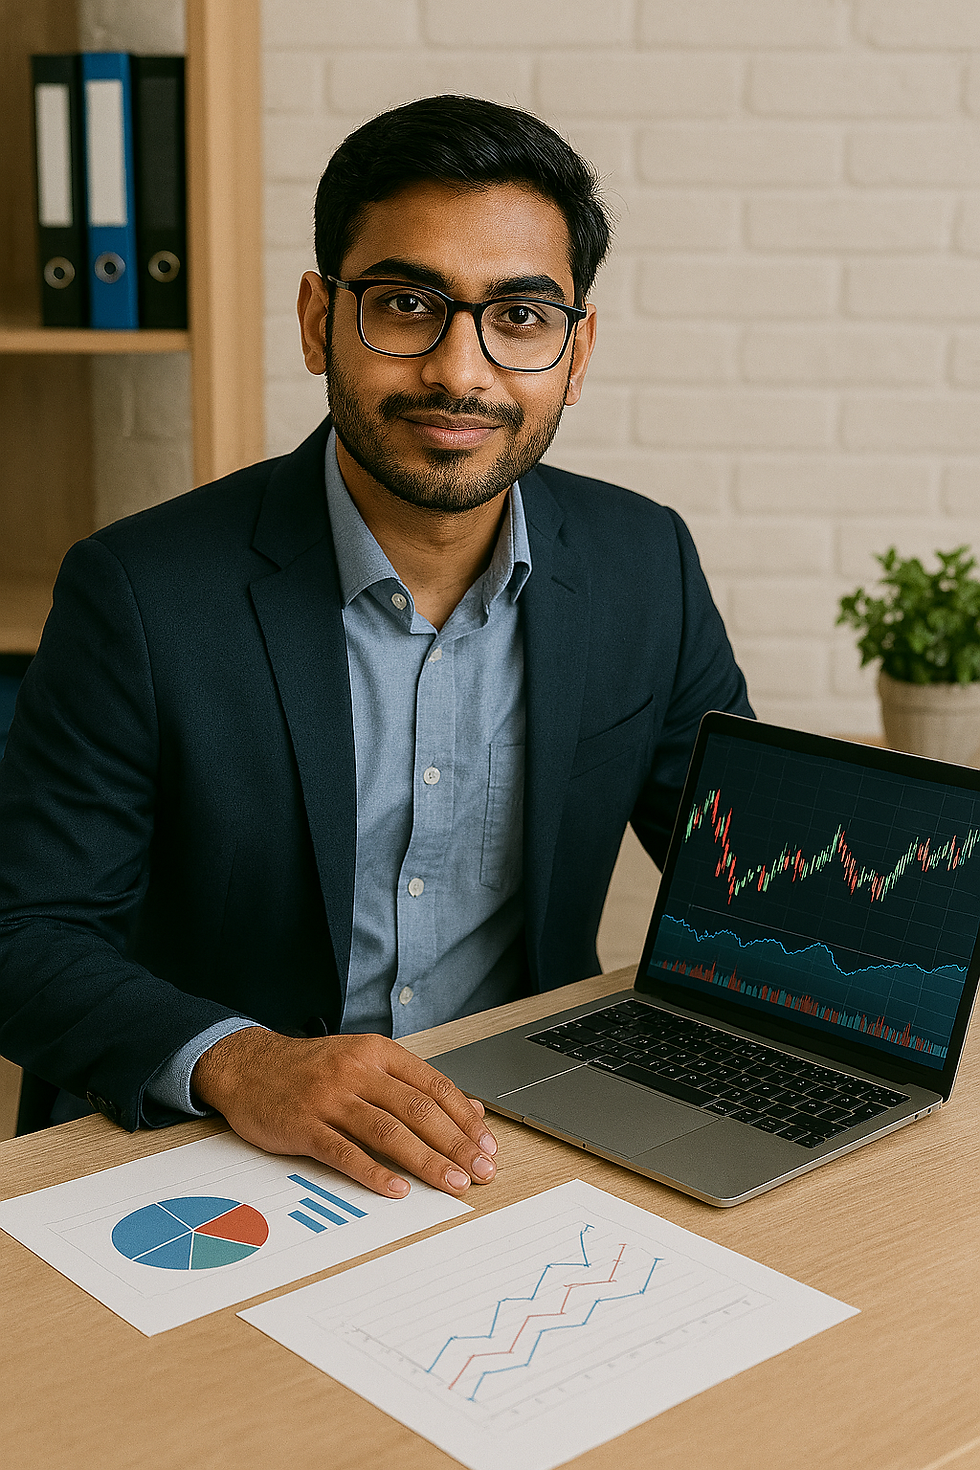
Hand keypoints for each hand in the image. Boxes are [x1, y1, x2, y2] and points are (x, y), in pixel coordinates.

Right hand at [191, 1028, 496, 1198]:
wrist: (247, 1066)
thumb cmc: (312, 1069)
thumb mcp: (364, 1062)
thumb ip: (413, 1084)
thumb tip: (468, 1109)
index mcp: (377, 1053)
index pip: (434, 1086)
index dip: (465, 1119)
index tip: (487, 1146)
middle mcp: (357, 1071)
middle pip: (418, 1110)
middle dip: (456, 1144)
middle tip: (481, 1172)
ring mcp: (330, 1098)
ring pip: (388, 1132)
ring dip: (426, 1161)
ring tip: (453, 1183)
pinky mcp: (304, 1126)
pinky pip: (345, 1152)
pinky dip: (374, 1172)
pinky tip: (398, 1189)